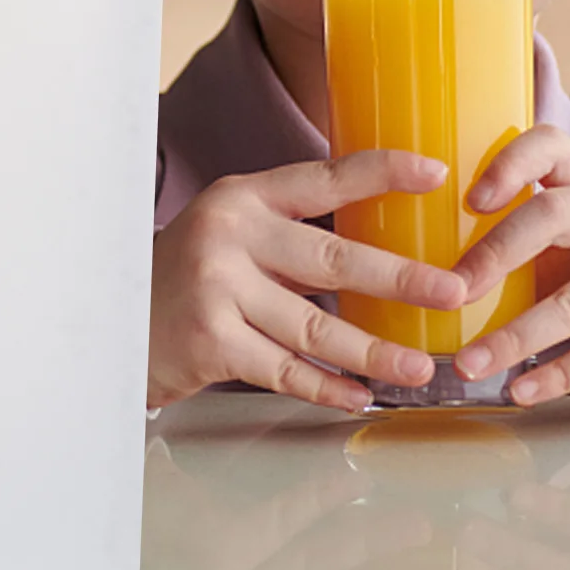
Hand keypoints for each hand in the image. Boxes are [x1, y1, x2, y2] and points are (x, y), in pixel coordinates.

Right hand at [150, 152, 468, 411]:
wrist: (114, 317)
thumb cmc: (190, 273)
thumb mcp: (234, 230)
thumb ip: (293, 232)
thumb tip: (386, 242)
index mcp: (246, 196)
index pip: (325, 178)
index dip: (383, 173)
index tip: (436, 175)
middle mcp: (231, 234)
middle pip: (334, 258)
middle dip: (402, 278)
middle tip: (455, 290)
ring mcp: (218, 288)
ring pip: (317, 326)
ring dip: (375, 350)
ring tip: (420, 364)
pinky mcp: (211, 341)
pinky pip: (285, 370)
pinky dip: (326, 386)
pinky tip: (360, 396)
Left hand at [451, 126, 569, 407]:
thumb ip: (527, 231)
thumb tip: (429, 253)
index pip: (552, 146)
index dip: (509, 163)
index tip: (469, 198)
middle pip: (554, 215)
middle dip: (495, 253)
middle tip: (452, 291)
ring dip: (514, 337)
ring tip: (468, 362)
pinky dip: (555, 374)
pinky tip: (521, 389)